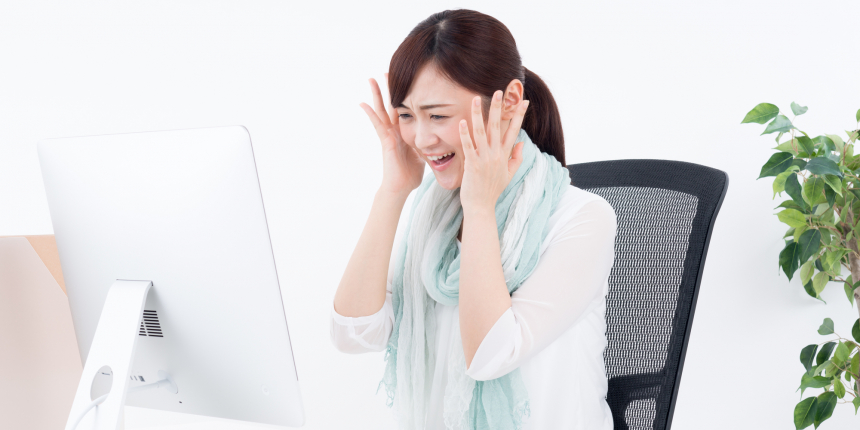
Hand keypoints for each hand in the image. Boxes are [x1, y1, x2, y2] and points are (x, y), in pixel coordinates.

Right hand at [359, 74, 424, 196]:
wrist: (401, 187)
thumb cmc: (411, 173)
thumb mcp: (423, 154)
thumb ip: (428, 145)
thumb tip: (441, 141)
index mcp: (404, 132)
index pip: (404, 109)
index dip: (404, 95)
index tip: (405, 80)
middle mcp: (395, 130)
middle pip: (391, 105)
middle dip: (389, 89)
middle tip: (386, 71)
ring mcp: (388, 135)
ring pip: (382, 110)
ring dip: (376, 94)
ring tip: (371, 79)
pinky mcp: (385, 141)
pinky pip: (377, 124)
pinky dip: (370, 113)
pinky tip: (362, 103)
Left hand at [459, 90, 528, 213]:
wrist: (481, 206)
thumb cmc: (493, 189)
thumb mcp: (509, 174)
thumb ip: (516, 158)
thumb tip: (521, 142)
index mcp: (505, 155)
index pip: (514, 130)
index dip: (519, 115)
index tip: (524, 101)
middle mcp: (496, 154)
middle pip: (498, 127)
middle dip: (498, 108)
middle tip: (499, 91)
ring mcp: (484, 159)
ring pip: (482, 132)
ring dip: (479, 115)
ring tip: (476, 99)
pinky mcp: (472, 164)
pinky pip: (468, 146)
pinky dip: (465, 134)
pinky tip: (463, 122)